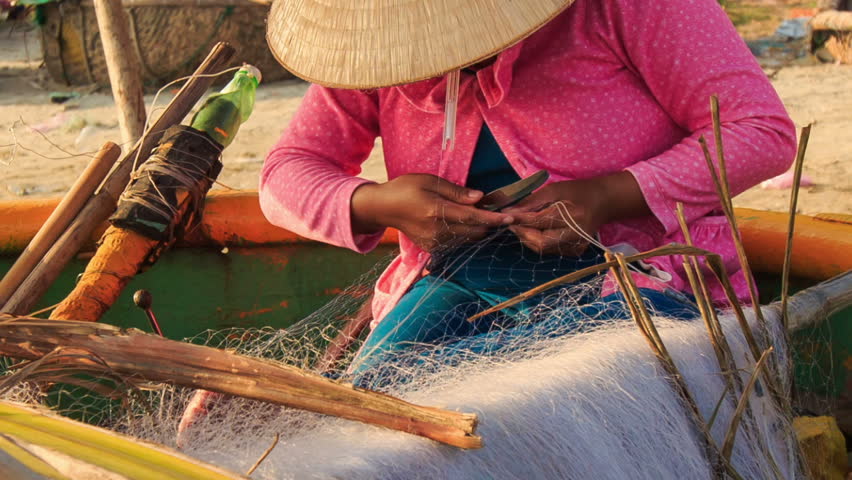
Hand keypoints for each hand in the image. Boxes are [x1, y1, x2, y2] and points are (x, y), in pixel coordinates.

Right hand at [351, 174, 514, 251]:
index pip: (471, 217)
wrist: (383, 208)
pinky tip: (466, 224)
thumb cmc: (406, 189)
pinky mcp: (432, 248)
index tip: (510, 218)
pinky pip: (457, 244)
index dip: (493, 219)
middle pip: (473, 232)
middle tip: (500, 212)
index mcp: (436, 211)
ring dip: (479, 230)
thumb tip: (479, 198)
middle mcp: (436, 231)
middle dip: (489, 224)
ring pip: (467, 240)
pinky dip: (466, 235)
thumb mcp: (430, 181)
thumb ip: (456, 191)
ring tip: (484, 217)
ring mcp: (434, 242)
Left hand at [505, 172, 648, 254]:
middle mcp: (576, 234)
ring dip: (528, 238)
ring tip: (521, 225)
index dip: (520, 220)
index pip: (539, 221)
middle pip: (540, 242)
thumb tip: (509, 211)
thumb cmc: (577, 192)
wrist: (602, 202)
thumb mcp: (554, 189)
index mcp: (573, 215)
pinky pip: (550, 250)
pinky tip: (536, 231)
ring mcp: (577, 246)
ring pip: (543, 248)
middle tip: (512, 223)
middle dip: (522, 233)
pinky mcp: (575, 252)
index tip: (505, 215)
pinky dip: (538, 241)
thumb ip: (532, 202)